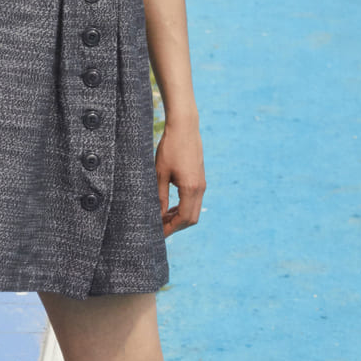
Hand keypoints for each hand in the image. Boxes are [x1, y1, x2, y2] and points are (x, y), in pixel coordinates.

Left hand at [156, 121, 204, 236]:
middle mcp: (200, 188)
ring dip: (179, 218)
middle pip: (191, 218)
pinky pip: (194, 200)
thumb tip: (158, 215)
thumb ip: (160, 196)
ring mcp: (202, 184)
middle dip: (176, 226)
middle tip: (159, 229)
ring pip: (193, 210)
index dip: (170, 228)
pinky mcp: (200, 179)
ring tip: (162, 219)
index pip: (183, 218)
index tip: (158, 233)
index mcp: (190, 188)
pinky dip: (183, 208)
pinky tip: (170, 207)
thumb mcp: (160, 173)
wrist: (185, 127)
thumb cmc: (170, 148)